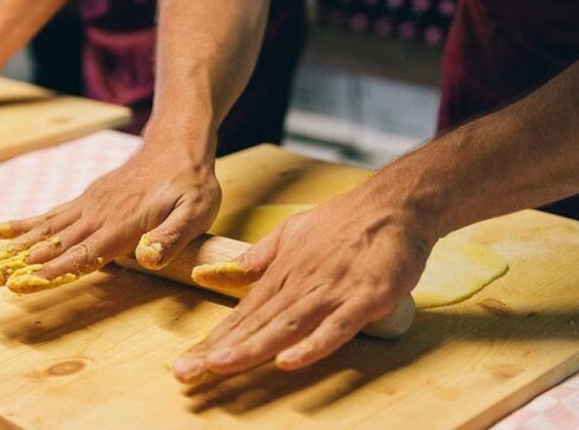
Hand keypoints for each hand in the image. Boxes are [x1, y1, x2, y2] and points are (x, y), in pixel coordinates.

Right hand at [0, 135, 221, 292]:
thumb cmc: (191, 184)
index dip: (55, 270)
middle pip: (52, 244)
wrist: (178, 145)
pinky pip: (49, 214)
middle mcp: (99, 215)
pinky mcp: (86, 199)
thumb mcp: (196, 211)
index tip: (22, 284)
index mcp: (123, 224)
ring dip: (10, 247)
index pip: (84, 253)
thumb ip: (173, 236)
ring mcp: (89, 205)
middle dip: (17, 264)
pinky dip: (22, 223)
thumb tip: (149, 258)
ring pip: (44, 229)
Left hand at [172, 187, 431, 381]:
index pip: (242, 313)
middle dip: (219, 351)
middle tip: (186, 373)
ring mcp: (331, 292)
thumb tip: (222, 273)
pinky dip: (312, 345)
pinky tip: (289, 361)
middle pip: (255, 324)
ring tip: (220, 367)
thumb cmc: (343, 222)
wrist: (392, 206)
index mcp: (281, 274)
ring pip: (286, 326)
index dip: (214, 340)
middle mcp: (300, 285)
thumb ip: (259, 257)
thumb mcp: (292, 232)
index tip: (187, 362)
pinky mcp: (364, 299)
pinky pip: (335, 327)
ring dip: (252, 348)